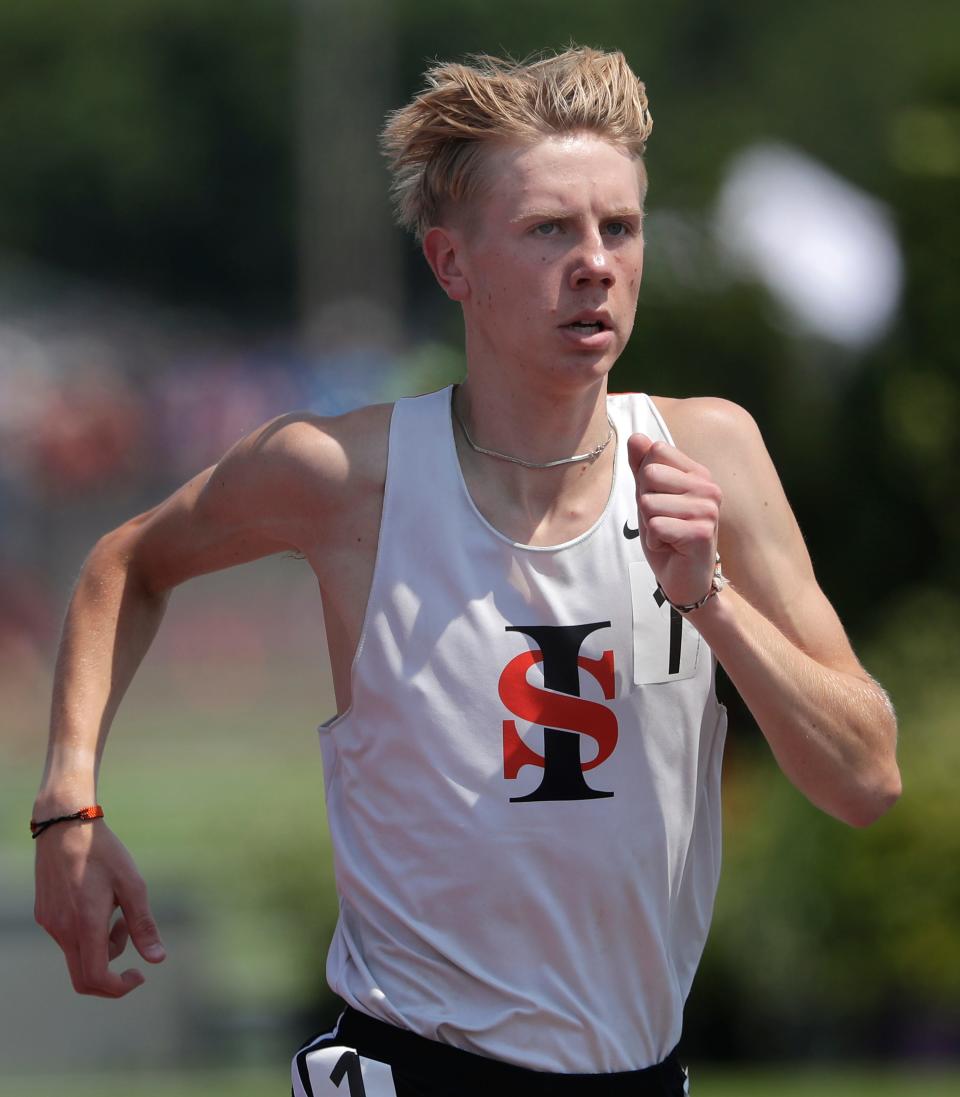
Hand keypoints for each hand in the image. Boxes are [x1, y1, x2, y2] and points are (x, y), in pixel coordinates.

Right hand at [34, 819, 164, 996]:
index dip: (118, 987)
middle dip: (111, 971)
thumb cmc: (103, 852)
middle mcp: (62, 930)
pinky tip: (100, 902)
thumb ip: (143, 924)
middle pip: (83, 976)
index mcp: (85, 925)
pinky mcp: (44, 914)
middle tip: (130, 937)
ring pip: (78, 955)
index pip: (95, 978)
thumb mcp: (132, 885)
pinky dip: (88, 933)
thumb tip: (157, 959)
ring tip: (118, 909)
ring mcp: (50, 924)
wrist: (66, 825)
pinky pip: (68, 938)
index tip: (138, 975)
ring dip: (102, 944)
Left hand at [627, 433, 721, 607]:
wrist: (684, 580)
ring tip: (667, 535)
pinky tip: (671, 547)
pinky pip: (654, 525)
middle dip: (645, 503)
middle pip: (649, 475)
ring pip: (649, 502)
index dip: (645, 480)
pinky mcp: (701, 531)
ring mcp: (707, 509)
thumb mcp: (649, 498)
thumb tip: (635, 437)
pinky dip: (654, 541)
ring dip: (649, 524)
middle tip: (662, 522)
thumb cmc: (667, 537)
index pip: (655, 452)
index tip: (660, 502)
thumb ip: (642, 468)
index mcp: (698, 473)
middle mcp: (708, 487)